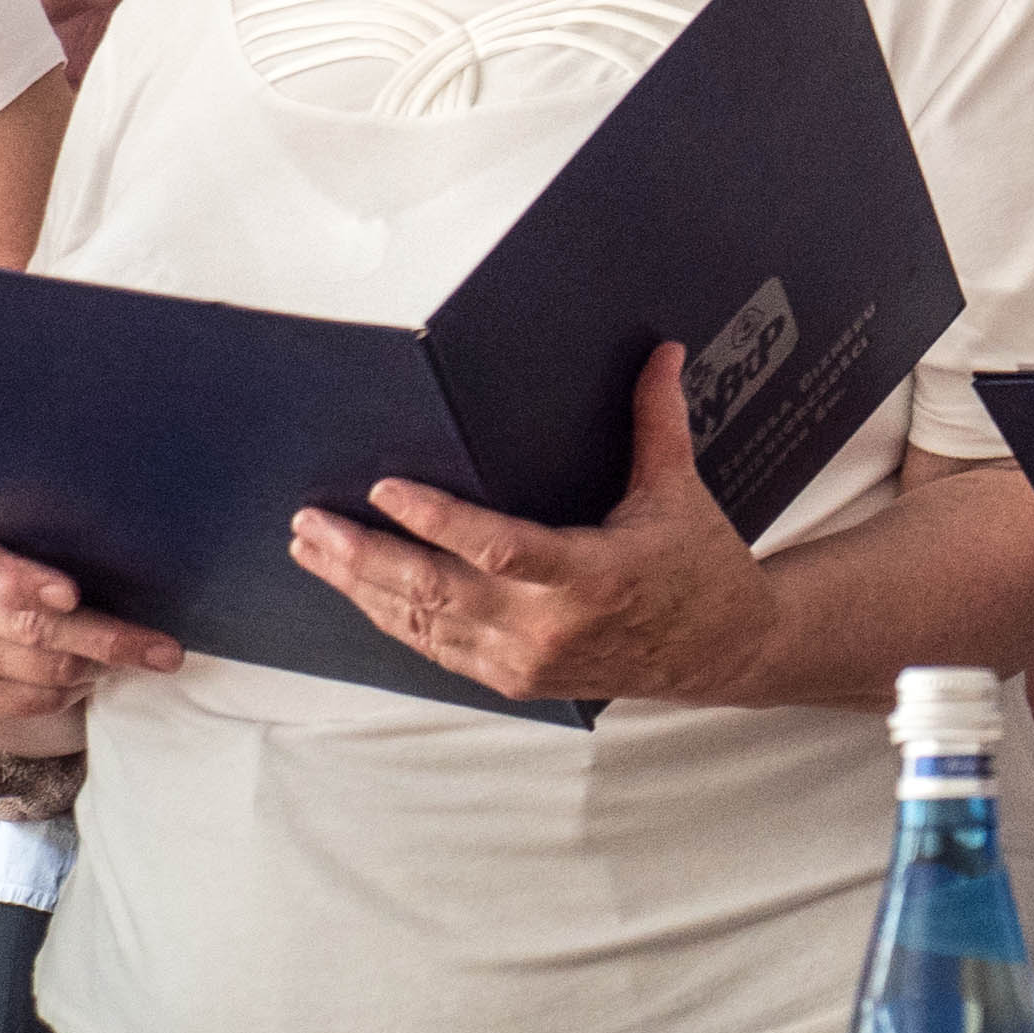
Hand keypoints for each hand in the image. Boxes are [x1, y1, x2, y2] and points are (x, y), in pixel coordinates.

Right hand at [0, 504, 185, 737]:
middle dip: (109, 642)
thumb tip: (123, 523)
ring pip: (46, 673)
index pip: (0, 577)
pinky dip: (71, 692)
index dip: (35, 585)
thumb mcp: (13, 519)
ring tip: (124, 654)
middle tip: (164, 651)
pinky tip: (87, 675)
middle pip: (36, 632)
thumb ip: (51, 524)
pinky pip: (33, 702)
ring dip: (97, 667)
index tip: (72, 595)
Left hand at [287, 345, 783, 705]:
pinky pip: (437, 649)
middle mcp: (551, 627)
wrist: (721, 651)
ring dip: (361, 587)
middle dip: (363, 556)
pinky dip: (393, 618)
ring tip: (313, 551)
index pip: (498, 549)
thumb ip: (658, 421)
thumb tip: (663, 351)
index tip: (385, 490)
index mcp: (594, 575)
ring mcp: (528, 661)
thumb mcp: (680, 491)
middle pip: (435, 592)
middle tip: (312, 522)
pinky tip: (360, 591)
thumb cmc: (700, 567)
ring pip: (423, 625)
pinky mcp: (515, 681)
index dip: (436, 521)